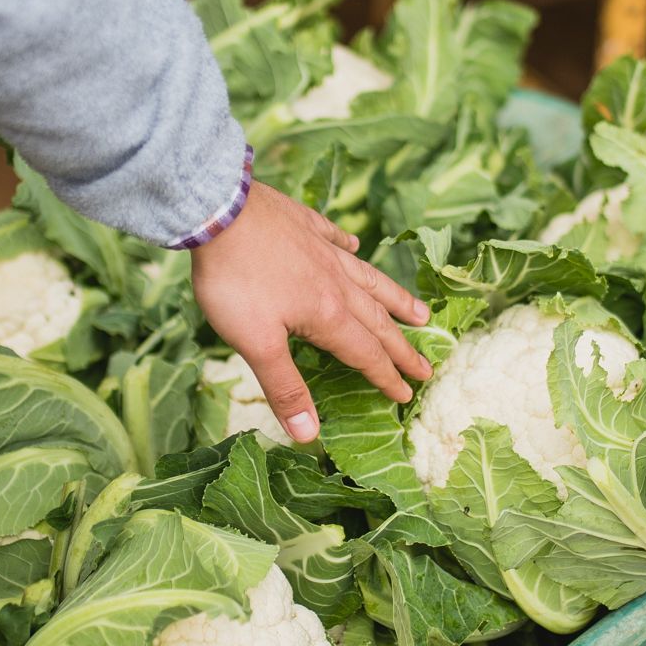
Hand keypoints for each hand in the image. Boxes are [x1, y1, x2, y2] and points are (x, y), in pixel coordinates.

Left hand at [191, 184, 430, 442]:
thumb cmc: (233, 280)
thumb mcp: (255, 343)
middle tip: (427, 365)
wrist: (218, 210)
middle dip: (402, 347)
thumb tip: (309, 436)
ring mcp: (321, 250)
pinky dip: (348, 248)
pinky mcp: (304, 224)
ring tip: (420, 312)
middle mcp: (335, 282)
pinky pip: (335, 238)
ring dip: (395, 299)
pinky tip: (353, 246)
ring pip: (369, 279)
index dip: (386, 377)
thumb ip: (284, 387)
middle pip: (377, 320)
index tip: (406, 395)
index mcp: (327, 315)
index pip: (365, 353)